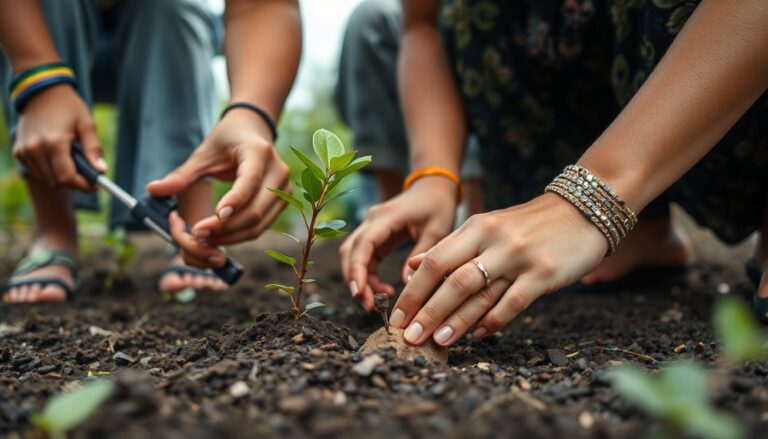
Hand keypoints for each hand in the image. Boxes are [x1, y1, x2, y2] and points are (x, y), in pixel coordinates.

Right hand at [13, 84, 106, 189]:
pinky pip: (37, 171)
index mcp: (54, 143)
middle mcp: (35, 149)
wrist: (41, 91)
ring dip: (61, 177)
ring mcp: (24, 151)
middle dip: (75, 182)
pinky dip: (49, 171)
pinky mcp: (19, 151)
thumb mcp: (86, 124)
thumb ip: (94, 149)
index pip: (67, 178)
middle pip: (57, 182)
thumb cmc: (68, 106)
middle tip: (87, 174)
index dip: (84, 185)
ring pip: (46, 179)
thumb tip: (102, 171)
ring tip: (73, 160)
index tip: (96, 185)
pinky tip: (58, 156)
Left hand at [147, 108, 289, 265]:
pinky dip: (239, 235)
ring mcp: (284, 189)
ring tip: (204, 240)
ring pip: (260, 224)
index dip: (232, 203)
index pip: (249, 183)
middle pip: (255, 211)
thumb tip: (152, 190)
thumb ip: (181, 175)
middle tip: (197, 235)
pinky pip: (262, 226)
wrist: (252, 132)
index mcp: (259, 153)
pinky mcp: (282, 202)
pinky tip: (219, 236)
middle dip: (226, 228)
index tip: (213, 218)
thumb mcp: (202, 154)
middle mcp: (278, 172)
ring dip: (231, 237)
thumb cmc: (226, 141)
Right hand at [339, 177, 458, 310]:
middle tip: (368, 305)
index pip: (364, 243)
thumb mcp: (438, 230)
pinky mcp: (374, 235)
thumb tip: (408, 284)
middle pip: (351, 251)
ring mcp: (371, 226)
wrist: (434, 187)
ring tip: (374, 303)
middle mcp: (373, 219)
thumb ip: (423, 255)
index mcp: (389, 216)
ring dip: (359, 280)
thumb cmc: (438, 206)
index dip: (358, 269)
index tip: (360, 292)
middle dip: (354, 280)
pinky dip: (368, 276)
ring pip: (353, 255)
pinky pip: (363, 257)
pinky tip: (383, 290)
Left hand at [391, 192, 607, 345]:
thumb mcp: (488, 226)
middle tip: (408, 336)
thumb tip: (412, 268)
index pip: (434, 261)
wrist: (583, 211)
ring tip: (435, 341)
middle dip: (425, 310)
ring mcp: (519, 257)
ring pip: (478, 293)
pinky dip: (493, 321)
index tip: (397, 316)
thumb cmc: (529, 225)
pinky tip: (479, 335)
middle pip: (450, 278)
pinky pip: (513, 302)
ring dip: (454, 320)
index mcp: (476, 227)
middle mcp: (494, 240)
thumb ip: (452, 247)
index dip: (413, 291)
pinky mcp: (544, 273)